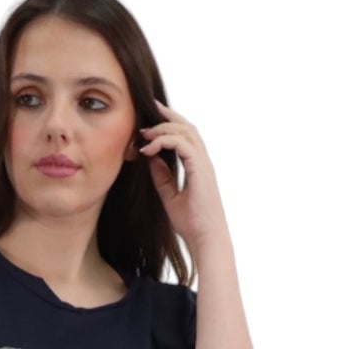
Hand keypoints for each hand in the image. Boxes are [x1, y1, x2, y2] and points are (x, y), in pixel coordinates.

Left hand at [135, 101, 227, 248]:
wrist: (205, 239)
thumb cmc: (191, 223)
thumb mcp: (170, 197)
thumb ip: (162, 177)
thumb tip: (150, 159)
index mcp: (198, 166)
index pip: (185, 135)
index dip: (169, 124)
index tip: (150, 121)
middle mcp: (203, 161)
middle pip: (187, 127)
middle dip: (167, 115)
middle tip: (147, 110)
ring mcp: (203, 164)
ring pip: (184, 131)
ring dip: (162, 129)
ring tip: (144, 133)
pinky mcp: (200, 169)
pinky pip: (182, 144)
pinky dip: (164, 142)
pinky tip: (149, 150)